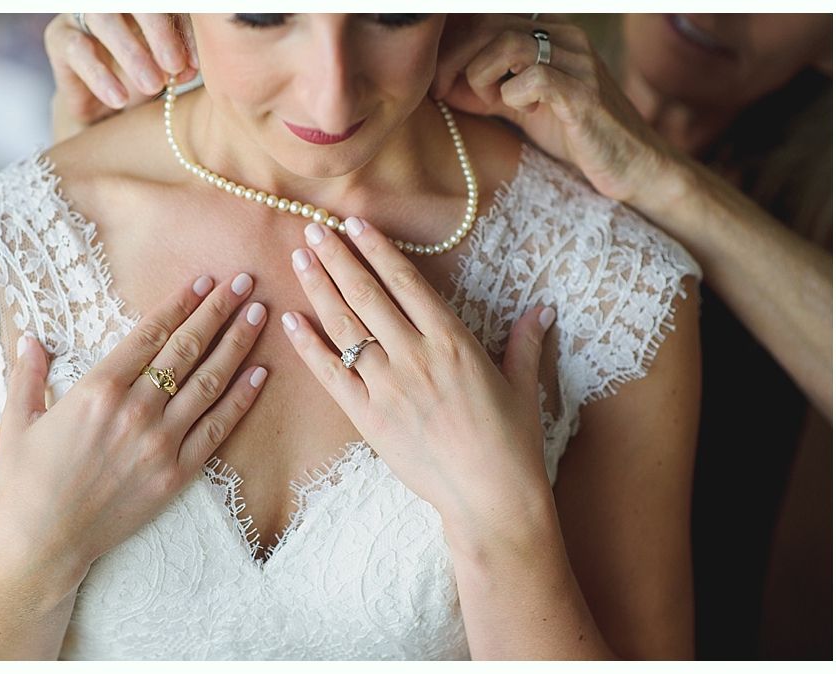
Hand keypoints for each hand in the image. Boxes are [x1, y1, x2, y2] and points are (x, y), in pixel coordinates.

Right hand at [0, 272, 267, 593]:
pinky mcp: (177, 473)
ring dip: (238, 345)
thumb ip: (28, 373)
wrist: (41, 545)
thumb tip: (30, 337)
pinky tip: (261, 374)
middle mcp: (135, 410)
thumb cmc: (23, 482)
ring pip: (209, 383)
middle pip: (187, 349)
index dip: (180, 302)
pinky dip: (242, 399)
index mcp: (97, 390)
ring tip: (259, 315)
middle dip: (218, 311)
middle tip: (244, 282)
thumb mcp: (17, 420)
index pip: (150, 334)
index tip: (204, 280)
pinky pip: (218, 429)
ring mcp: (161, 442)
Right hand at [43, 13, 197, 126]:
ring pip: (104, 19)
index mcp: (144, 7)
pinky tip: (119, 99)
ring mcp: (83, 15)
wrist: (100, 110)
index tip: (196, 64)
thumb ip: (179, 65)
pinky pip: (78, 50)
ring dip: (131, 53)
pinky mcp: (58, 38)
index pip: (166, 6)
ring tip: (152, 86)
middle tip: (175, 66)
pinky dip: (101, 76)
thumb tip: (189, 68)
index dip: (182, 31)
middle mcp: (113, 4)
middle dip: (158, 32)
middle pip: (135, 3)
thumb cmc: (140, 83)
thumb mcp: (165, 74)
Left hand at [282, 216, 554, 537]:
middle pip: (367, 294)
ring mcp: (388, 386)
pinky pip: (330, 374)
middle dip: (337, 257)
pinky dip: (308, 345)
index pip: (406, 282)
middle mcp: (416, 356)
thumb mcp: (522, 386)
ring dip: (319, 288)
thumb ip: (525, 342)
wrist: (490, 498)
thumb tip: (544, 308)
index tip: (355, 224)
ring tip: (300, 257)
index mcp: (453, 341)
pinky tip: (290, 319)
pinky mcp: (367, 417)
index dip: (377, 249)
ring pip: (344, 326)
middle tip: (313, 229)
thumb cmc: (512, 443)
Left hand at [432, 14, 672, 203]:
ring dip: (480, 75)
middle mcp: (565, 38)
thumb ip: (486, 91)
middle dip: (454, 59)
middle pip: (490, 24)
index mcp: (549, 33)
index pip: (486, 17)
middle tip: (444, 93)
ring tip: (485, 102)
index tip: (438, 80)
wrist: (630, 165)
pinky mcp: (584, 95)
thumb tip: (441, 85)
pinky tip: (520, 111)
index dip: (453, 44)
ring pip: (508, 44)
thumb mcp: (520, 108)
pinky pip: (534, 78)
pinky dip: (511, 96)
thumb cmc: (574, 135)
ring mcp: (577, 63)